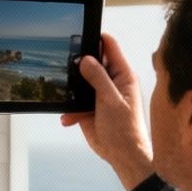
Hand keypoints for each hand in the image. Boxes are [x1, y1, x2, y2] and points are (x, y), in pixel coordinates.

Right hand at [59, 31, 152, 188]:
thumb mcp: (111, 100)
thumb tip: (86, 59)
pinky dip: (69, 109)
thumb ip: (99, 79)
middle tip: (65, 66)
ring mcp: (98, 95)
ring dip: (71, 88)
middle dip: (77, 64)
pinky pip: (73, 102)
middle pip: (91, 63)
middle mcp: (110, 82)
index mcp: (122, 76)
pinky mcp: (88, 109)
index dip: (96, 38)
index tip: (81, 34)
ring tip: (66, 95)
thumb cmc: (125, 130)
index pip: (110, 47)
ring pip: (79, 82)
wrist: (121, 155)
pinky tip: (68, 117)